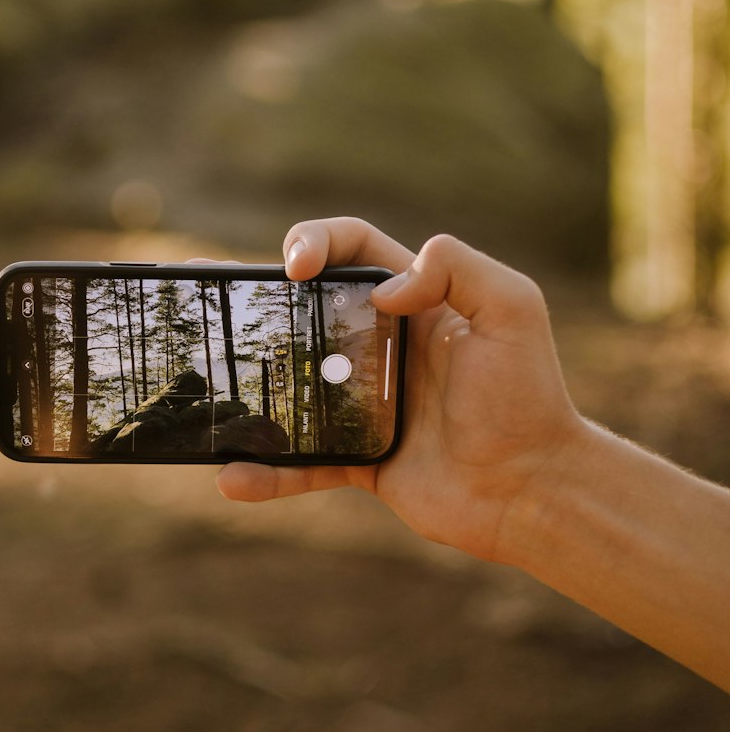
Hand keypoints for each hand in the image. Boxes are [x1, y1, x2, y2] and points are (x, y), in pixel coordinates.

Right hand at [217, 217, 587, 562]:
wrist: (535, 489)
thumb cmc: (529, 397)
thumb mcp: (512, 310)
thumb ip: (457, 268)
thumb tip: (383, 290)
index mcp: (414, 300)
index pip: (351, 247)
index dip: (314, 241)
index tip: (293, 268)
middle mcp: (382, 345)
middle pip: (303, 309)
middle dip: (252, 296)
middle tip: (204, 292)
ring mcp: (365, 403)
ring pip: (289, 384)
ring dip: (243, 381)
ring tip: (197, 379)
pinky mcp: (360, 459)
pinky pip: (302, 462)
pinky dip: (268, 471)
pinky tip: (233, 477)